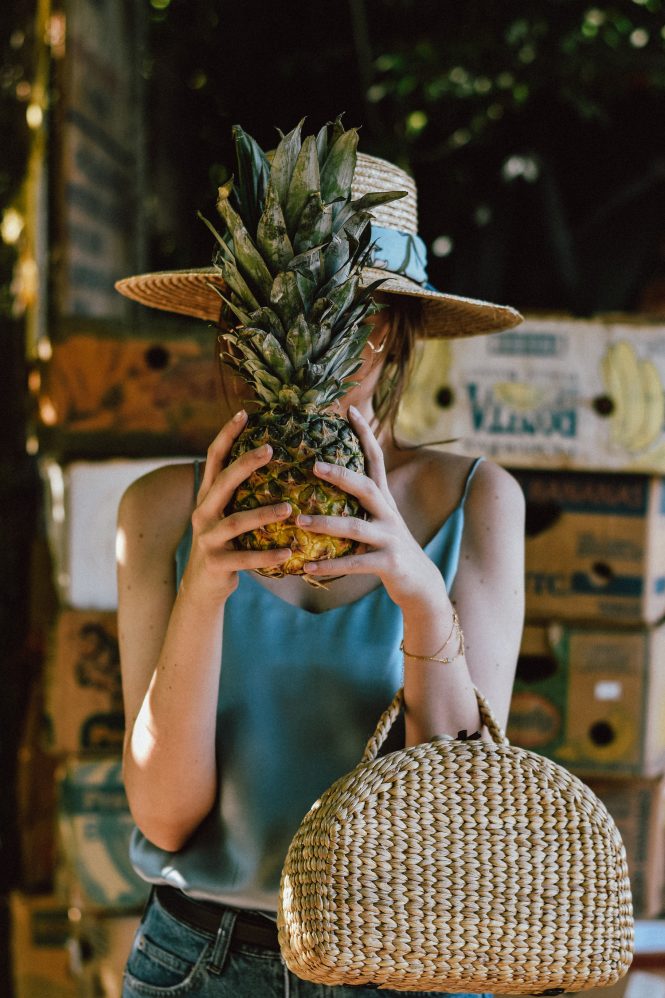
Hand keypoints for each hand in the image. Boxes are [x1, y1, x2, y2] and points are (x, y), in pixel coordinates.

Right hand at [182, 410, 291, 602]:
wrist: (201, 587)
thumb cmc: (225, 544)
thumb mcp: (226, 515)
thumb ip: (240, 492)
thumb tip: (274, 460)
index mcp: (207, 497)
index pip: (213, 459)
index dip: (226, 435)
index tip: (243, 414)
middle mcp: (203, 513)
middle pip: (222, 482)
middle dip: (244, 464)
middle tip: (270, 449)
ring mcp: (208, 539)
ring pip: (235, 522)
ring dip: (263, 514)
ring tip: (289, 508)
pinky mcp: (216, 564)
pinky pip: (245, 558)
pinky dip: (266, 556)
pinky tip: (288, 553)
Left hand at [297, 406, 446, 611]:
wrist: (422, 584)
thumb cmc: (389, 549)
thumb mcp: (378, 521)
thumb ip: (357, 504)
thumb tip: (324, 482)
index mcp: (384, 500)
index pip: (376, 459)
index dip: (365, 433)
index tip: (350, 409)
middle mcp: (388, 514)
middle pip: (366, 487)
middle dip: (341, 474)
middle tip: (313, 464)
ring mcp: (390, 538)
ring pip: (355, 527)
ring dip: (325, 523)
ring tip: (299, 520)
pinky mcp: (389, 563)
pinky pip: (355, 563)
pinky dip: (330, 565)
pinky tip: (308, 566)